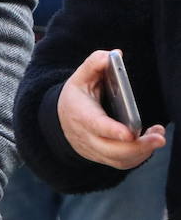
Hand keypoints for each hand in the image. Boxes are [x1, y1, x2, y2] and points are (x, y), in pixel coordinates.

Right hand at [57, 50, 165, 169]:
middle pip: (111, 149)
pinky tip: (149, 143)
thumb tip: (111, 55)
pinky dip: (139, 157)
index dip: (112, 131)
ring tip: (157, 137)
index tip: (130, 133)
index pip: (96, 126)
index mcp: (80, 115)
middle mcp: (85, 137)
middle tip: (158, 137)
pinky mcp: (102, 157)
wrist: (60, 120)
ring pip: (119, 159)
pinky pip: (122, 163)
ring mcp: (93, 150)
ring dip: (142, 152)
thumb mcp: (79, 78)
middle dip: (137, 146)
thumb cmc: (76, 97)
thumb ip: (93, 64)